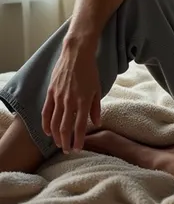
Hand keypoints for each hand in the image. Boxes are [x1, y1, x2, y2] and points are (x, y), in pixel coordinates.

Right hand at [42, 38, 101, 153]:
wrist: (77, 53)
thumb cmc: (90, 70)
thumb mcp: (98, 89)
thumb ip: (96, 107)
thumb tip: (96, 123)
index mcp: (84, 101)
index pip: (79, 127)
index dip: (78, 140)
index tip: (77, 149)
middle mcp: (70, 101)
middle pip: (65, 128)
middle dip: (65, 142)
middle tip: (67, 151)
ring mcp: (58, 97)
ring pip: (54, 122)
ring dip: (56, 136)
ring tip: (58, 144)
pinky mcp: (51, 92)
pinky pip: (46, 111)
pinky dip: (46, 124)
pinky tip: (47, 132)